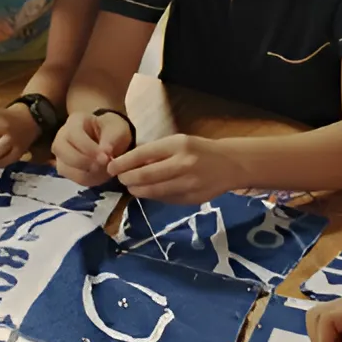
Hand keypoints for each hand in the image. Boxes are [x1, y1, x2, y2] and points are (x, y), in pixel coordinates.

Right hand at [53, 110, 133, 186]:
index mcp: (75, 121)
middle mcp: (62, 135)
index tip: (106, 158)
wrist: (110, 139)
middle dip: (83, 161)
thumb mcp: (117, 130)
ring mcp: (61, 153)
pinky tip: (100, 175)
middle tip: (103, 166)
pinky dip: (87, 180)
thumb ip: (111, 140)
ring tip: (104, 171)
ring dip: (86, 173)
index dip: (88, 148)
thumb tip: (104, 152)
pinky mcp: (65, 167)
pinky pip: (71, 178)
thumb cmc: (112, 131)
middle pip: (60, 149)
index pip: (73, 134)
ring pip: (64, 167)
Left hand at [108, 133, 243, 202]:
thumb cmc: (199, 149)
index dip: (122, 163)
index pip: (142, 155)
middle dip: (126, 179)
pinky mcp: (192, 199)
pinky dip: (152, 196)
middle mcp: (183, 164)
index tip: (110, 166)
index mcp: (177, 145)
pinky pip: (165, 199)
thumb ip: (155, 152)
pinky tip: (148, 191)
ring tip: (130, 186)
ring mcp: (189, 184)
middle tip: (119, 178)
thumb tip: (127, 163)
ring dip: (137, 190)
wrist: (230, 164)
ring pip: (153, 191)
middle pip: (145, 176)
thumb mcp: (177, 142)